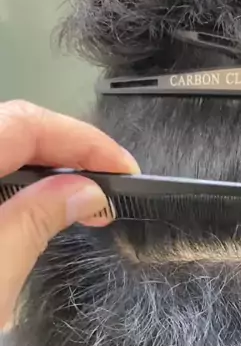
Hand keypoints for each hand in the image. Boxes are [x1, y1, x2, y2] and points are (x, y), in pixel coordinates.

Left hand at [0, 100, 138, 327]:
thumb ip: (36, 221)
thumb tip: (85, 190)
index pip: (24, 123)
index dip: (82, 141)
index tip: (124, 169)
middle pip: (13, 130)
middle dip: (67, 155)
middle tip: (112, 189)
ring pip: (3, 152)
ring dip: (45, 172)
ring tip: (83, 203)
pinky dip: (19, 190)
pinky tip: (38, 211)